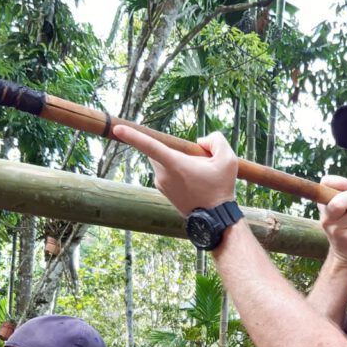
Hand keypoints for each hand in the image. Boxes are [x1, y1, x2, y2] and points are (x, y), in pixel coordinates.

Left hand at [111, 125, 237, 215]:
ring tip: (197, 175)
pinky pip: (165, 172)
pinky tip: (193, 182)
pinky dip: (176, 171)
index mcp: (175, 165)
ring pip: (163, 160)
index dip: (133, 136)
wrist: (215, 217)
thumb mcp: (228, 159)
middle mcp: (163, 174)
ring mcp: (161, 184)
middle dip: (174, 148)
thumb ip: (215, 140)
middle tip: (197, 160)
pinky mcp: (162, 190)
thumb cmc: (221, 188)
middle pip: (159, 149)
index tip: (118, 129)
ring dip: (176, 160)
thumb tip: (200, 140)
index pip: (151, 146)